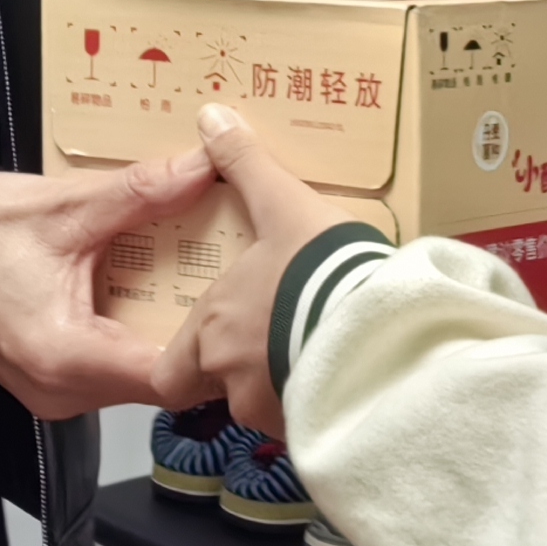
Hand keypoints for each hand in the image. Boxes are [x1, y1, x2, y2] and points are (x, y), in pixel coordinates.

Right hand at [0, 152, 218, 418]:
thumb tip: (200, 168)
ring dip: (167, 335)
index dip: (209, 339)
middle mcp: (62, 393)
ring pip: (139, 379)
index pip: (169, 376)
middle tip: (229, 283)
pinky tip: (153, 295)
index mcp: (67, 357)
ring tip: (198, 284)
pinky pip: (112, 371)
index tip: (236, 298)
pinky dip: (137, 336)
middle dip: (196, 332)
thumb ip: (138, 193)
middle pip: (161, 380)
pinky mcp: (52, 382)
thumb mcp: (63, 207)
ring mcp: (56, 394)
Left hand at [152, 103, 359, 441]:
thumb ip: (245, 165)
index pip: (169, 373)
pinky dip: (316, 403)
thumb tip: (211, 117)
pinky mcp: (312, 429)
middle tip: (268, 343)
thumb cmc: (320, 270)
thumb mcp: (283, 205)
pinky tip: (343, 379)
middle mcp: (231, 378)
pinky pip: (304, 422)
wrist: (377, 328)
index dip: (183, 364)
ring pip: (262, 409)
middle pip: (217, 393)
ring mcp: (271, 411)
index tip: (209, 346)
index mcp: (213, 328)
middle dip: (237, 374)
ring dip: (280, 387)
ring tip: (315, 356)